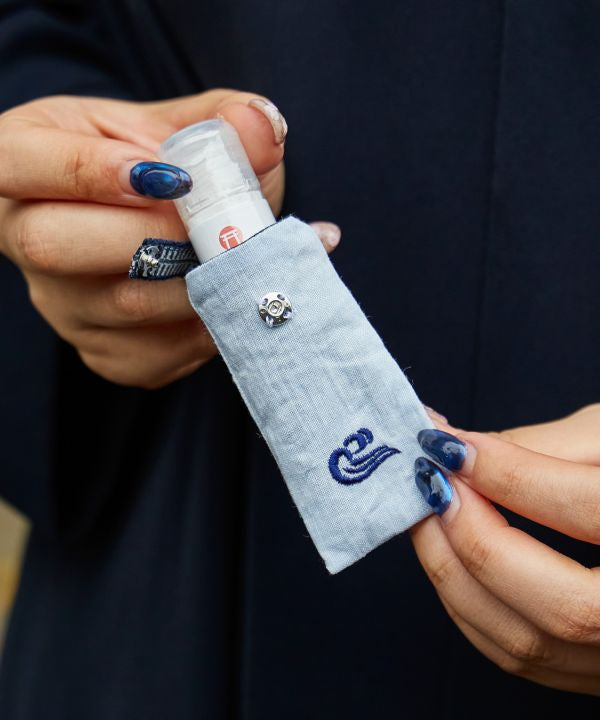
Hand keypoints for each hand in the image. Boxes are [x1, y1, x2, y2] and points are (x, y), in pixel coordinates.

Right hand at [0, 93, 340, 387]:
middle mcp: (24, 237)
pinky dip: (201, 331)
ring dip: (193, 283)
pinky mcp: (98, 350)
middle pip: (56, 246)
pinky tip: (221, 300)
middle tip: (210, 224)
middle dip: (152, 234)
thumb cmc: (156, 165)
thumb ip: (217, 120)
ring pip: (120, 307)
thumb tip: (261, 127)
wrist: (157, 221)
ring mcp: (60, 303)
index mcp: (24, 159)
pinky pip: (150, 356)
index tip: (168, 176)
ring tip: (233, 260)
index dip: (90, 171)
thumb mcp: (174, 126)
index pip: (20, 164)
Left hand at [411, 405, 599, 695]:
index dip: (508, 475)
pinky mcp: (592, 674)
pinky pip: (517, 657)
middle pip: (561, 605)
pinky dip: (467, 604)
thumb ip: (540, 448)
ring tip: (427, 512)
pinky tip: (448, 554)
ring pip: (528, 643)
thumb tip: (453, 447)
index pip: (587, 509)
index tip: (448, 444)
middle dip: (475, 537)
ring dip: (455, 572)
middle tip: (432, 482)